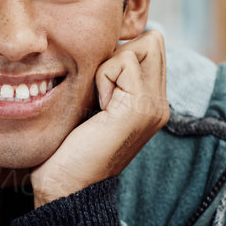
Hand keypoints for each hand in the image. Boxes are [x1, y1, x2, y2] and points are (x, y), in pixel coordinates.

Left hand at [29, 29, 168, 205]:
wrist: (65, 186)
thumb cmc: (68, 146)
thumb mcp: (93, 103)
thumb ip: (109, 77)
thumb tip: (107, 42)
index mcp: (152, 102)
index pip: (151, 44)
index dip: (121, 51)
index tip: (99, 84)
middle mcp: (161, 104)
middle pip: (153, 40)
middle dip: (120, 52)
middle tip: (99, 89)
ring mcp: (155, 107)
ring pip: (142, 45)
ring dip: (110, 64)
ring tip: (98, 100)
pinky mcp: (140, 109)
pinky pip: (125, 62)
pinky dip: (104, 76)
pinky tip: (97, 106)